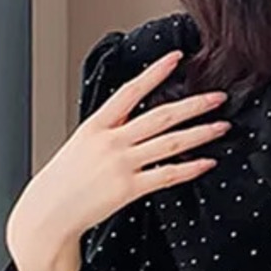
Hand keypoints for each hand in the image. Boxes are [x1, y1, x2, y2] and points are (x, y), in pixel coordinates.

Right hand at [8, 49, 230, 268]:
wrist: (49, 212)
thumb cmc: (65, 181)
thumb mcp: (81, 145)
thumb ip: (108, 131)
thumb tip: (134, 121)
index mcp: (97, 125)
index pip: (130, 90)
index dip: (155, 72)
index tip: (177, 58)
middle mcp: (111, 141)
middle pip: (160, 116)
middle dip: (193, 105)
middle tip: (218, 97)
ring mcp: (121, 164)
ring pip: (170, 143)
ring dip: (200, 133)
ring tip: (222, 126)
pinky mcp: (129, 188)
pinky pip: (167, 174)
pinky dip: (190, 167)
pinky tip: (207, 161)